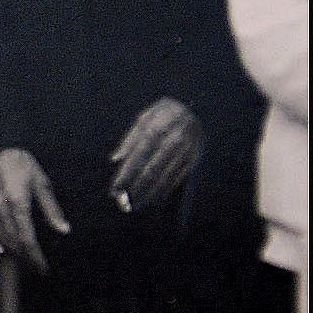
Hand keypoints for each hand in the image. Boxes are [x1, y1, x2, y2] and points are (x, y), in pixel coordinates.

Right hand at [0, 149, 68, 274]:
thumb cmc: (24, 164)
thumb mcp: (42, 183)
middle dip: (25, 256)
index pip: (26, 238)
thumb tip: (64, 230)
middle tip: (36, 267)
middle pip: (12, 240)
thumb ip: (51, 209)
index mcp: (19, 203)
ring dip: (12, 250)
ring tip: (23, 260)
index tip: (43, 267)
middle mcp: (1, 207)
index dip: (35, 256)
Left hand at [109, 97, 203, 213]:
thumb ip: (129, 140)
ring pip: (166, 179)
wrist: (197, 106)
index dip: (126, 176)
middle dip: (137, 190)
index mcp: (156, 130)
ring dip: (150, 195)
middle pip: (152, 172)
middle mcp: (173, 142)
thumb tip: (115, 160)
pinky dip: (166, 191)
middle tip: (124, 204)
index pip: (137, 159)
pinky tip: (155, 199)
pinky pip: (179, 179)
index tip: (115, 190)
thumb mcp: (144, 119)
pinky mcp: (194, 160)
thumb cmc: (162, 114)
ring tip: (137, 206)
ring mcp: (186, 152)